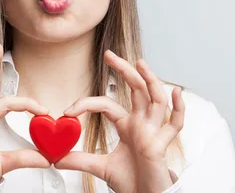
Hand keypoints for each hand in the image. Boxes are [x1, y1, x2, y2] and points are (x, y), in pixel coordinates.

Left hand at [55, 50, 184, 192]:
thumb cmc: (131, 182)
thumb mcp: (101, 167)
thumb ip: (80, 160)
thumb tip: (56, 158)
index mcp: (127, 126)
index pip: (108, 104)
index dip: (87, 104)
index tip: (68, 110)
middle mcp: (142, 124)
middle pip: (136, 89)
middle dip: (124, 70)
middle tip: (109, 54)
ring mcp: (154, 132)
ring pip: (156, 100)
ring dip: (150, 80)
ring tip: (140, 63)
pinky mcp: (162, 145)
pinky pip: (175, 124)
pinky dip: (178, 108)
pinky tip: (175, 93)